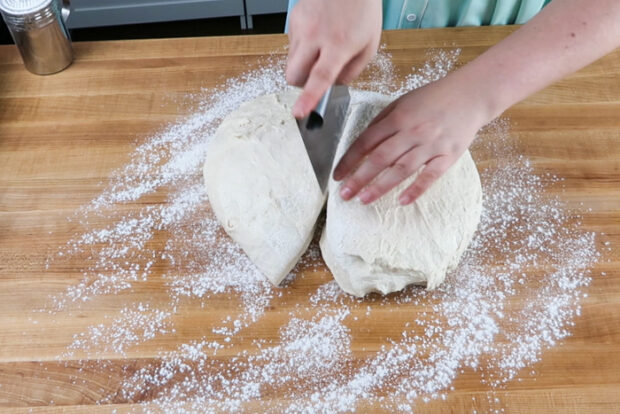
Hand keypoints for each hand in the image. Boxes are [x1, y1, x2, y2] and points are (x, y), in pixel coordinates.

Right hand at [286, 0, 381, 117]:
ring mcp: (301, 26)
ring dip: (302, 65)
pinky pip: (291, 45)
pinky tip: (317, 34)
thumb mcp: (369, 46)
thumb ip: (351, 72)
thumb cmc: (363, 12)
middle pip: (294, 76)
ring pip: (290, 62)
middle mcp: (316, 35)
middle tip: (316, 75)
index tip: (299, 112)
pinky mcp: (293, 18)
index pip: (320, 77)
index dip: (308, 97)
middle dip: (301, 84)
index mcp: (339, 45)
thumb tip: (332, 86)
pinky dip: (302, 48)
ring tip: (320, 49)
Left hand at [333, 77, 491, 204]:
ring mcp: (431, 144)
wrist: (471, 95)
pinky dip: (416, 189)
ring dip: (381, 186)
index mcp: (398, 117)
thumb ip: (383, 122)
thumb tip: (363, 143)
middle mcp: (412, 131)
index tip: (337, 176)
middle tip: (344, 195)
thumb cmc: (434, 98)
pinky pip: (430, 176)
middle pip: (380, 158)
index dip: (349, 160)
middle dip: (359, 178)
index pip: (366, 142)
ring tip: (364, 200)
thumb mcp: (403, 102)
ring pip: (401, 169)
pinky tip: (402, 201)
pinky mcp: (448, 155)